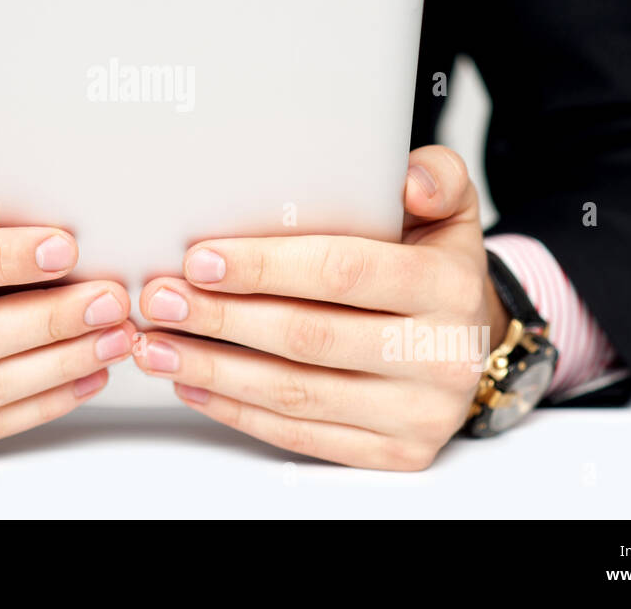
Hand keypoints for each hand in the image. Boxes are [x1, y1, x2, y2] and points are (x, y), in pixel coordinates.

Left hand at [130, 145, 509, 469]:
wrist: (471, 340)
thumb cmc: (435, 267)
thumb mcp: (448, 211)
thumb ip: (436, 178)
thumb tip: (409, 177)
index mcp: (447, 287)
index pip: (343, 273)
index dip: (266, 267)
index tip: (201, 260)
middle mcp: (440, 356)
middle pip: (309, 337)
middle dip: (221, 319)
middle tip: (162, 301)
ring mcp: (419, 414)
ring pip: (296, 394)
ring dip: (214, 369)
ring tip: (159, 345)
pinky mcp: (395, 453)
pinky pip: (302, 436)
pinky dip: (238, 411)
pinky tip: (195, 384)